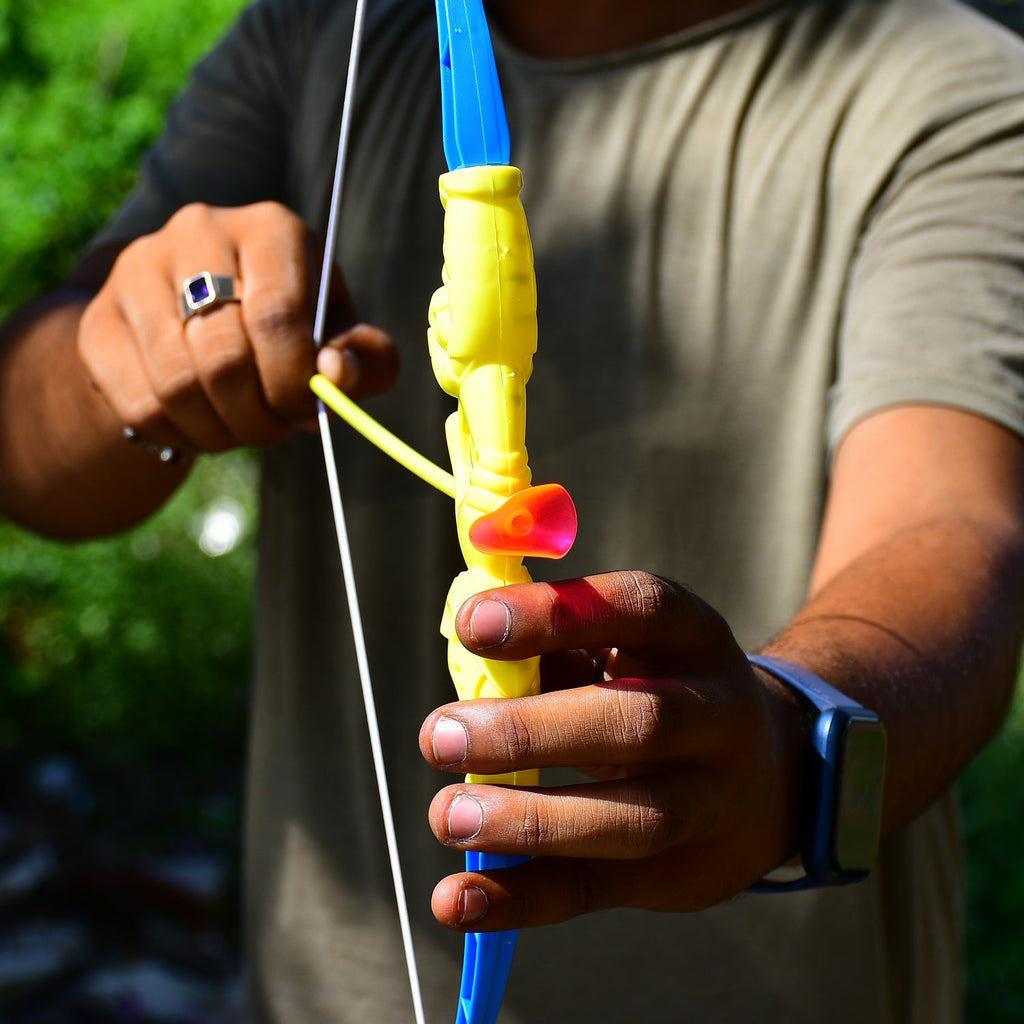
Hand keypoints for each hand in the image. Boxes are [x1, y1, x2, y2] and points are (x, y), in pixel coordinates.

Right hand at [76, 202, 398, 454]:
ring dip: (222, 431)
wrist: (200, 319)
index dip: (294, 382)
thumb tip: (338, 374)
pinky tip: (203, 427)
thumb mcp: (340, 337)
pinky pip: (141, 405)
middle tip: (277, 430)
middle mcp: (198, 233)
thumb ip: (365, 357)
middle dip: (261, 416)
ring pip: (178, 387)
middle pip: (225, 358)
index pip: (278, 317)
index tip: (306, 412)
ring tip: (245, 429)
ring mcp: (137, 272)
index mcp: (269, 228)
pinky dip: (181, 436)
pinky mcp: (99, 321)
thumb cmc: (292, 330)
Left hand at [420, 570, 806, 930]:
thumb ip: (553, 647)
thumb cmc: (656, 689)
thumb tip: (464, 651)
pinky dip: (521, 898)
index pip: (638, 609)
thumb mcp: (627, 650)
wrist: (768, 777)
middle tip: (439, 735)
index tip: (473, 624)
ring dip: (530, 821)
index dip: (557, 614)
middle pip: (638, 722)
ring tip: (446, 815)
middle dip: (531, 731)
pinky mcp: (679, 874)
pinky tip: (456, 899)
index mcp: (694, 637)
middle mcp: (717, 716)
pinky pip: (599, 889)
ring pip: (632, 819)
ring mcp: (710, 802)